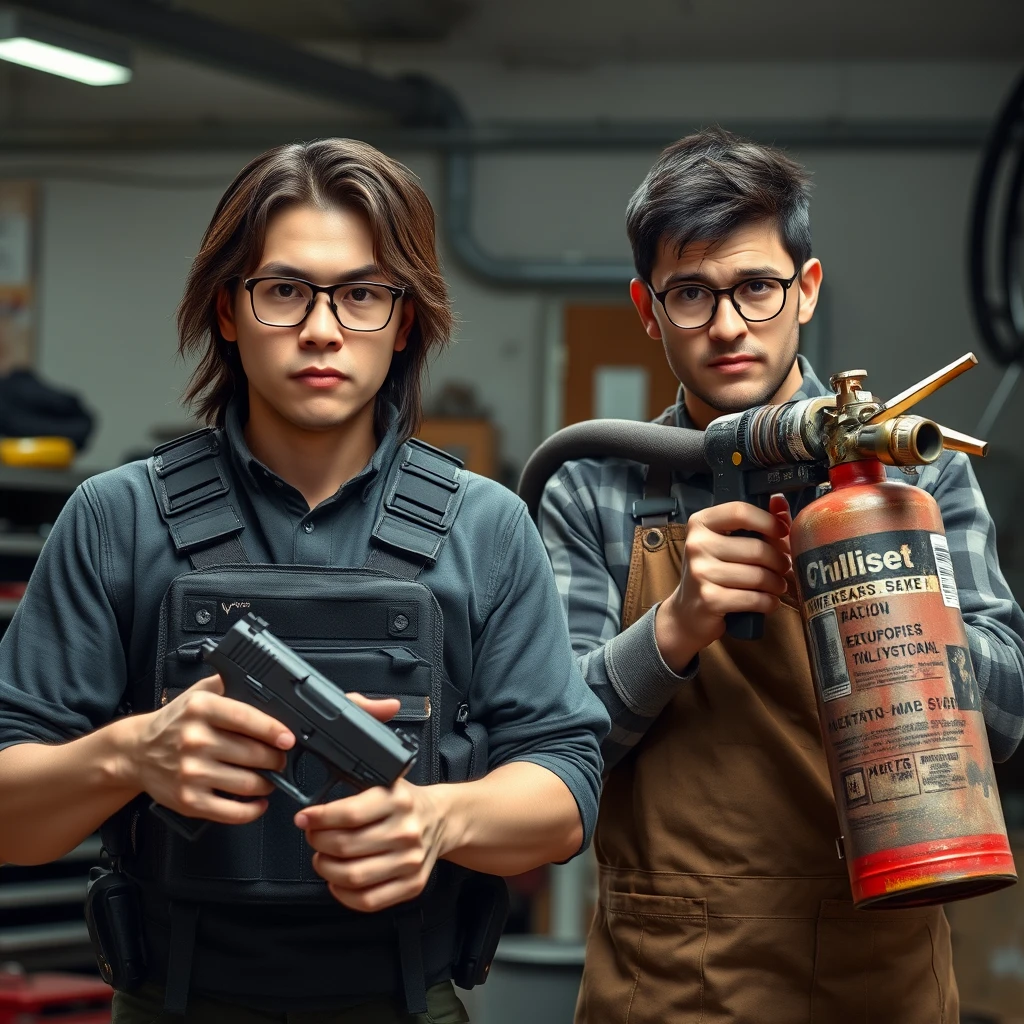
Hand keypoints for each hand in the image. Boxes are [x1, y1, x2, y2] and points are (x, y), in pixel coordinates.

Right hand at [125, 674, 293, 825]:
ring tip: (270, 777)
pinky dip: (252, 810)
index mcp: (200, 709)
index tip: (288, 738)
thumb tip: (262, 683)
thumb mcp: (197, 693)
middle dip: (276, 759)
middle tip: (280, 758)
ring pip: (248, 783)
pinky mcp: (188, 801)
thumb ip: (227, 682)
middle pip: (253, 754)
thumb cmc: (173, 723)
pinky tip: (258, 802)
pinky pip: (231, 812)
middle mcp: (195, 740)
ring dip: (267, 782)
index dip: (273, 729)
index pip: (246, 718)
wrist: (135, 753)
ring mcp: (191, 773)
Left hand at [295, 778, 448, 912]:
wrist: (442, 818)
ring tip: (323, 858)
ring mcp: (410, 861)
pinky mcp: (412, 884)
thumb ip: (353, 795)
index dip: (319, 819)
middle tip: (313, 837)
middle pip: (345, 846)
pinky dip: (343, 894)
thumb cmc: (406, 803)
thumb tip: (312, 815)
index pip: (349, 814)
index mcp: (398, 800)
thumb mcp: (385, 784)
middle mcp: (406, 831)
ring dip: (327, 869)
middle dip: (318, 842)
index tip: (304, 819)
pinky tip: (337, 881)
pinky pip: (368, 901)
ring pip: (353, 876)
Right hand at [655, 499, 791, 669]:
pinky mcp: (709, 599)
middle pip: (757, 548)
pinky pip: (754, 598)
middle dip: (779, 561)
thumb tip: (780, 502)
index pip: (740, 512)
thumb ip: (754, 521)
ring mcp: (700, 573)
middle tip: (783, 567)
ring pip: (758, 575)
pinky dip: (768, 602)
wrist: (687, 611)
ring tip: (777, 585)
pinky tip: (768, 601)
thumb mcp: (726, 542)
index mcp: (700, 523)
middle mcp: (697, 545)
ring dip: (776, 583)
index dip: (769, 522)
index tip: (782, 533)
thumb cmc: (713, 572)